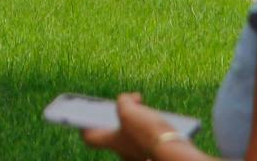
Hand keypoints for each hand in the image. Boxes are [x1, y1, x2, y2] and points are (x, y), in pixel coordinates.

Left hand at [81, 94, 195, 159]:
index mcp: (112, 142)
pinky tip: (157, 117)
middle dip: (116, 118)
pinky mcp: (153, 153)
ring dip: (135, 121)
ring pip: (132, 135)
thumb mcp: (129, 110)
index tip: (83, 116)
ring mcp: (138, 155)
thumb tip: (129, 100)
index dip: (84, 127)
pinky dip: (149, 127)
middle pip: (113, 134)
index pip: (89, 138)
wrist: (173, 152)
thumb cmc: (147, 133)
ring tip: (142, 105)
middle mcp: (124, 152)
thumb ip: (123, 101)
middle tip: (122, 104)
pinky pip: (147, 139)